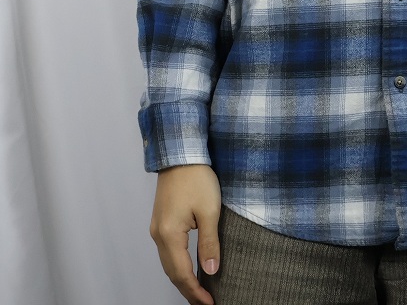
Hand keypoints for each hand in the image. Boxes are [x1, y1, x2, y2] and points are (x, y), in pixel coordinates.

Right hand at [150, 164, 221, 304]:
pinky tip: (189, 267)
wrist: (181, 153)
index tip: (210, 303)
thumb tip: (211, 270)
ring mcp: (157, 228)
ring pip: (168, 263)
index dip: (195, 291)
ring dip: (182, 278)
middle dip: (188, 290)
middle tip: (205, 302)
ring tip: (199, 290)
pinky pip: (168, 251)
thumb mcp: (209, 211)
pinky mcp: (161, 221)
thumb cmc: (197, 178)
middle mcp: (158, 235)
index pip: (181, 274)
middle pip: (171, 272)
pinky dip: (178, 264)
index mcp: (169, 235)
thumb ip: (209, 243)